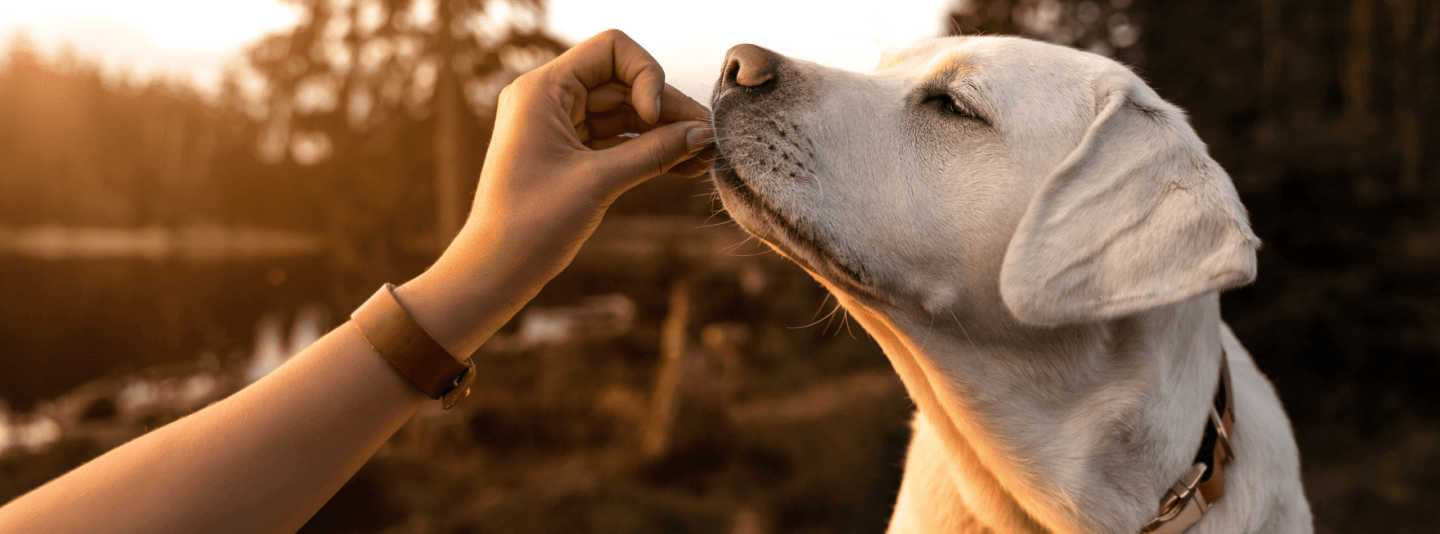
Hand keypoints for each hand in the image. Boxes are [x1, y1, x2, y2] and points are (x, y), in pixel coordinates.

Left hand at [401, 29, 713, 355]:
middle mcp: (548, 98)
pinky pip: (615, 139)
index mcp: (542, 89)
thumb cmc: (532, 225)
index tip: (654, 118)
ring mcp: (558, 125)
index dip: (646, 75)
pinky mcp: (568, 153)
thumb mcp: (599, 183)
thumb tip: (703, 134)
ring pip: (624, 113)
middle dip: (667, 110)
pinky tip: (684, 165)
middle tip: (708, 139)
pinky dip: (647, 150)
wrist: (495, 271)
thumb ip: (654, 153)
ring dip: (663, 133)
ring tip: (704, 157)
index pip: (611, 49)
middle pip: (624, 83)